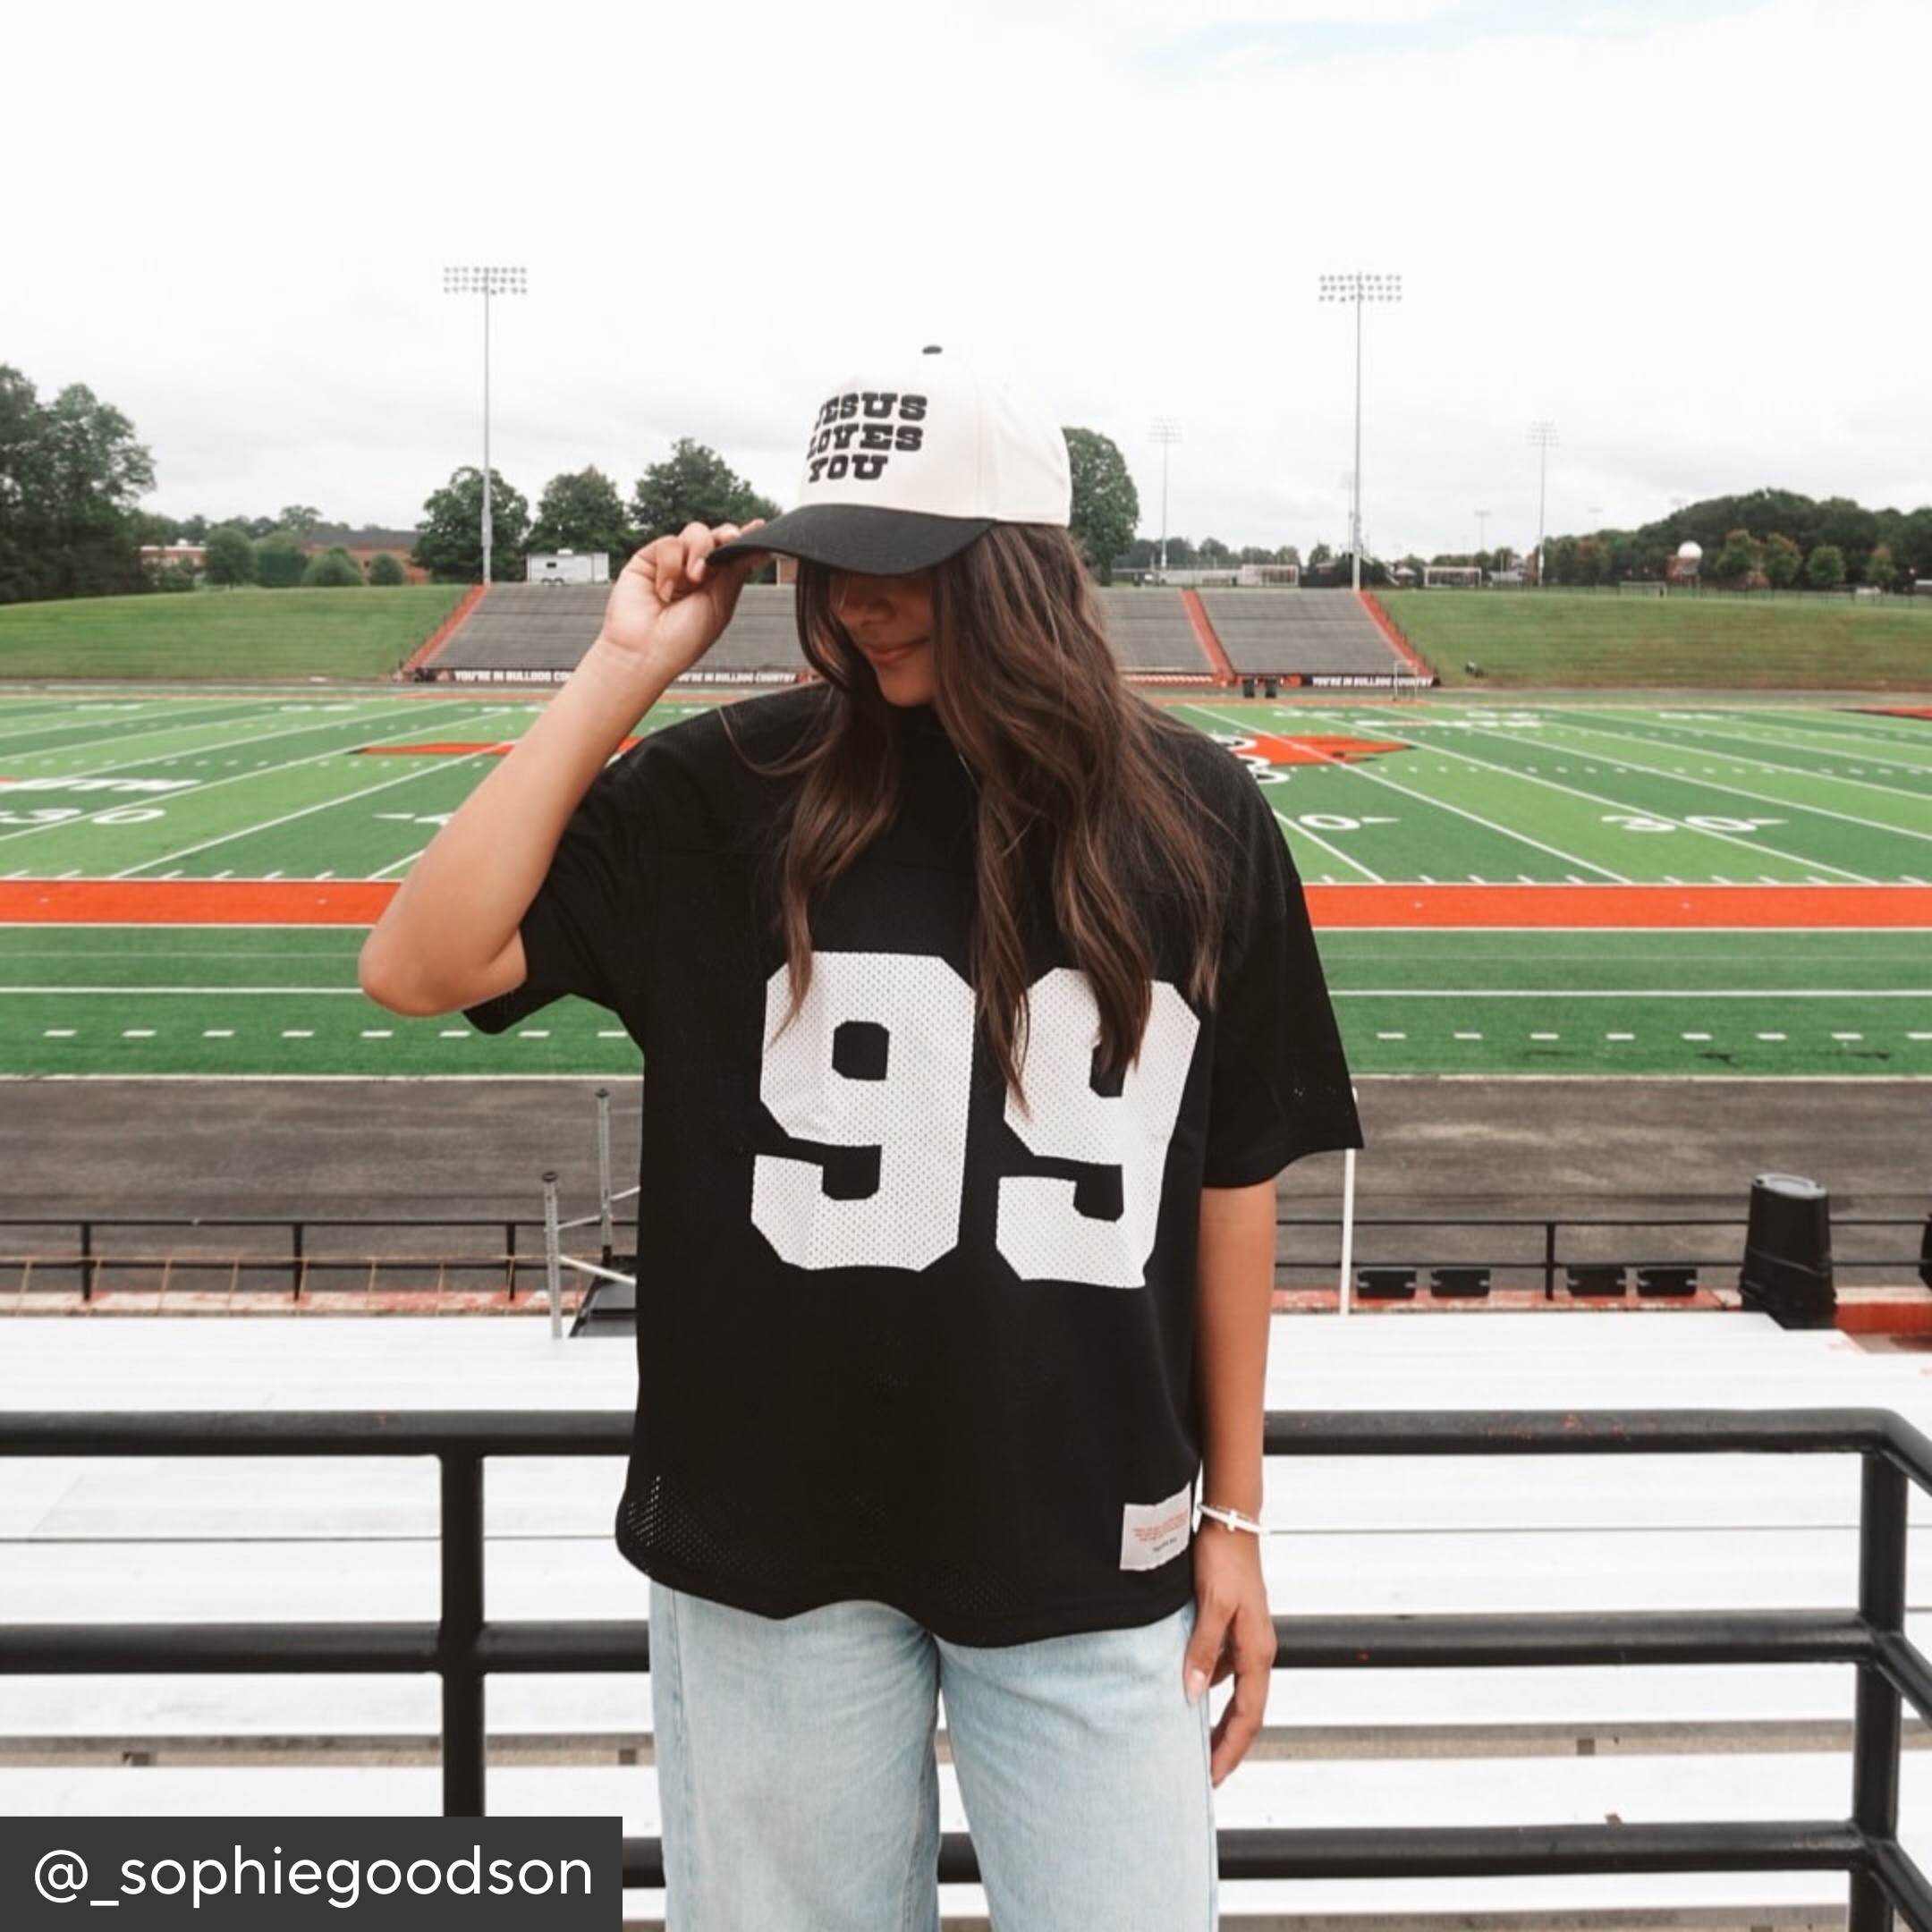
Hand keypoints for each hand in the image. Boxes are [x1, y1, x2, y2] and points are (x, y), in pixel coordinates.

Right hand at [593, 521, 767, 682]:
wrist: (645, 652)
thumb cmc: (681, 641)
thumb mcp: (720, 604)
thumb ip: (736, 572)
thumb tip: (758, 550)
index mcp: (718, 584)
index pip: (734, 554)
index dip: (745, 540)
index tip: (758, 528)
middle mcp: (696, 571)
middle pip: (716, 537)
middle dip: (726, 537)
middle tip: (729, 541)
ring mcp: (674, 564)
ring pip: (695, 534)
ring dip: (697, 553)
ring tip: (693, 579)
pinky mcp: (649, 560)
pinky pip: (668, 544)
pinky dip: (670, 565)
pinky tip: (666, 590)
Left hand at [1184, 1521, 1275, 1785]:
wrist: (1230, 1523)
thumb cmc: (1224, 1560)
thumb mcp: (1211, 1606)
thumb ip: (1202, 1650)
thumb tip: (1192, 1695)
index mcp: (1257, 1651)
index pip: (1248, 1715)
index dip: (1231, 1748)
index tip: (1214, 1776)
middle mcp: (1256, 1649)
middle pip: (1245, 1710)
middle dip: (1227, 1743)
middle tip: (1205, 1772)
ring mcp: (1246, 1638)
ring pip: (1234, 1690)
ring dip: (1216, 1716)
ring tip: (1191, 1738)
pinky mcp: (1234, 1625)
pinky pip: (1223, 1667)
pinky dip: (1208, 1685)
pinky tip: (1186, 1689)